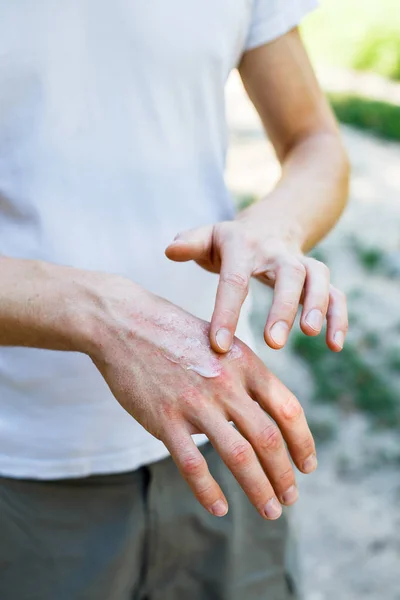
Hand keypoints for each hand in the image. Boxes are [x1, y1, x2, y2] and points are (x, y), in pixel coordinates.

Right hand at [88, 279, 316, 519]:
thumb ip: (245, 376)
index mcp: (245, 363)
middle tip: (290, 498)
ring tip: (270, 511)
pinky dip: (208, 492)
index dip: (304, 442)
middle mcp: (226, 383)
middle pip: (268, 440)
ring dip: (259, 490)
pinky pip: (192, 464)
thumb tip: (266, 413)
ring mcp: (195, 402)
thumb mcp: (222, 342)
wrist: (126, 323)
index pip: (289, 410)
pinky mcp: (164, 418)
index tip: (308, 465)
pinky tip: (219, 508)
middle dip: (284, 476)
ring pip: (238, 457)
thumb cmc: (176, 333)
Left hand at [165, 218, 347, 353]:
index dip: (226, 313)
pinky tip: (335, 345)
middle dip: (282, 307)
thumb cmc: (231, 242)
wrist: (271, 223)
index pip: (234, 280)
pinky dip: (338, 316)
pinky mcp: (317, 276)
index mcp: (242, 245)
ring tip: (310, 333)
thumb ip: (190, 243)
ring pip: (317, 278)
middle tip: (273, 342)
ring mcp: (301, 262)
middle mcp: (276, 251)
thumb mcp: (208, 236)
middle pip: (287, 274)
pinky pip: (335, 293)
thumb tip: (169, 250)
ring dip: (317, 305)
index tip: (219, 346)